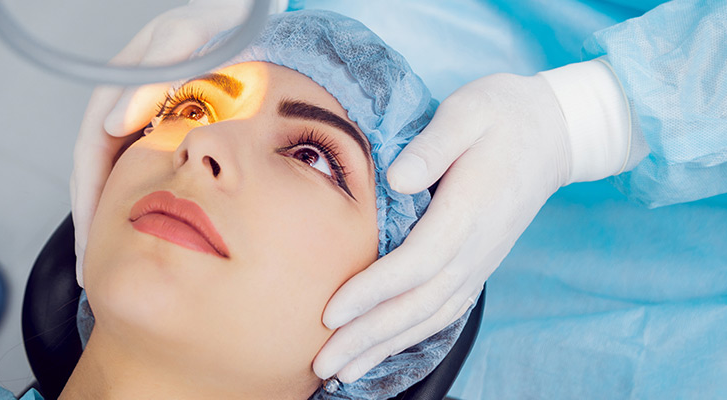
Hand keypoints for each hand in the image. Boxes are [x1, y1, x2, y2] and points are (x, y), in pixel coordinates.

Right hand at [71, 0, 252, 285]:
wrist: (244, 10)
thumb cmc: (223, 19)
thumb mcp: (190, 34)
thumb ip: (157, 69)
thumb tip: (114, 124)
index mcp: (122, 80)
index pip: (94, 147)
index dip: (91, 195)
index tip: (93, 238)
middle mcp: (122, 97)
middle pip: (92, 167)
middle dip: (90, 220)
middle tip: (86, 270)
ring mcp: (137, 110)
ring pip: (109, 172)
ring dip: (103, 217)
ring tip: (96, 265)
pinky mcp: (155, 121)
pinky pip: (131, 166)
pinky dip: (127, 201)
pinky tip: (130, 231)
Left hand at [313, 62, 631, 381]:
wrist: (556, 132)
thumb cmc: (504, 115)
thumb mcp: (469, 111)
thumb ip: (434, 145)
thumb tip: (396, 178)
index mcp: (470, 210)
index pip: (417, 263)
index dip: (373, 291)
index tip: (331, 311)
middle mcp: (477, 247)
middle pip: (418, 304)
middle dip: (367, 336)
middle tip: (322, 363)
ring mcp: (480, 260)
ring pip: (430, 316)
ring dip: (385, 346)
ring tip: (343, 371)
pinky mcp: (478, 263)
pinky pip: (444, 310)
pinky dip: (411, 335)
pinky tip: (383, 348)